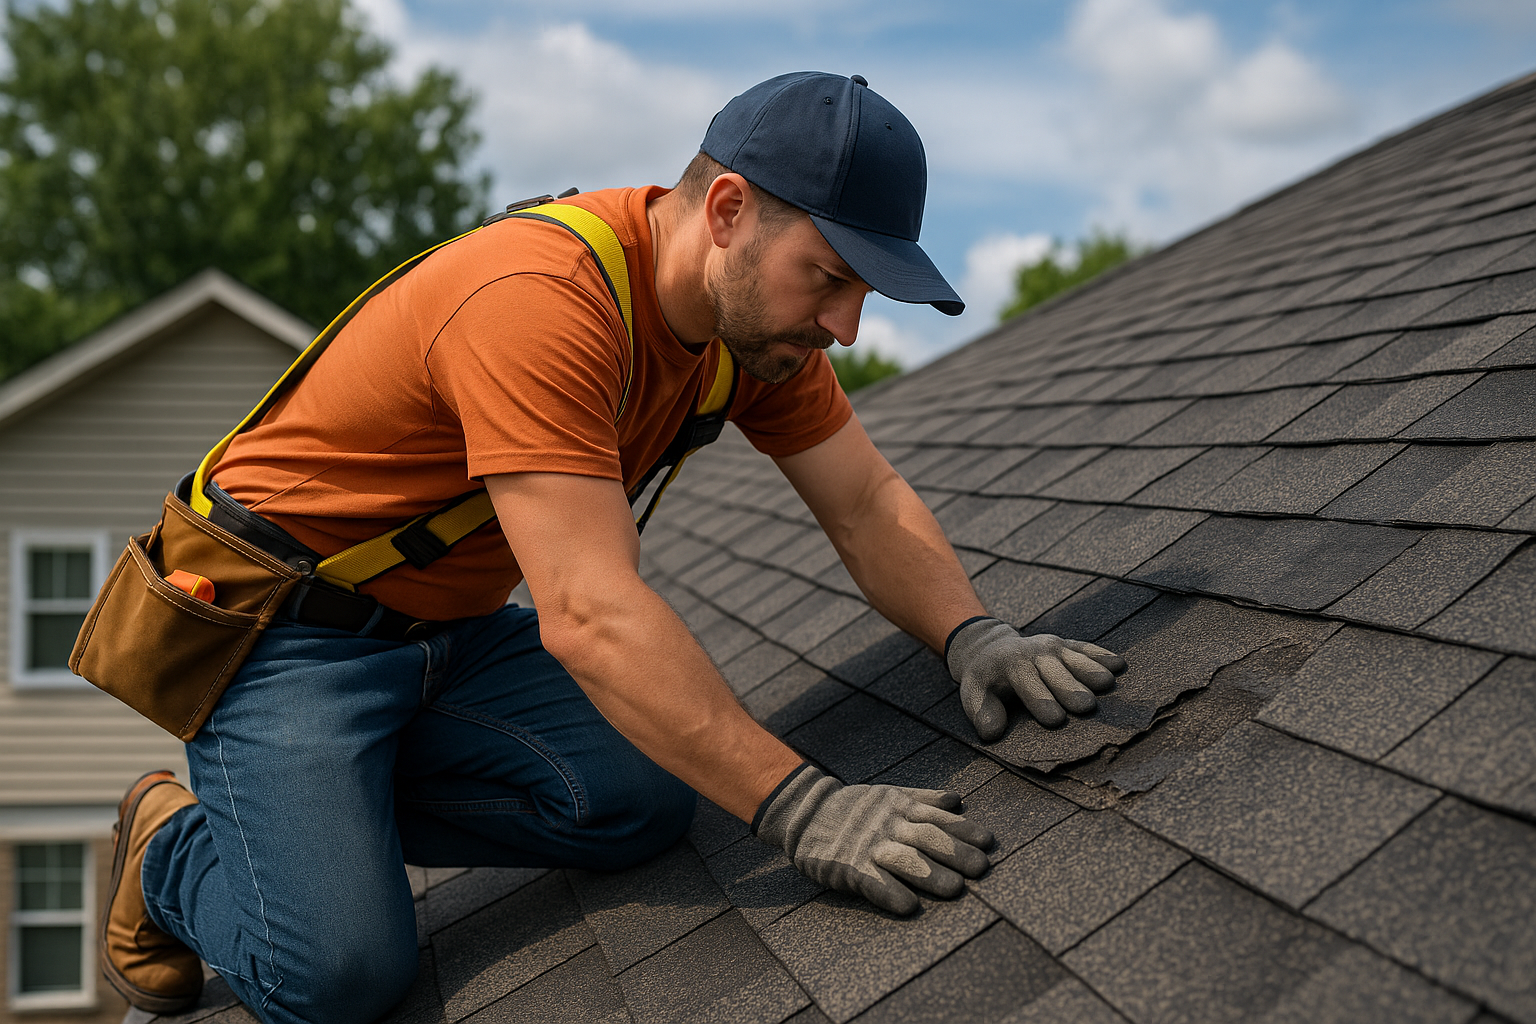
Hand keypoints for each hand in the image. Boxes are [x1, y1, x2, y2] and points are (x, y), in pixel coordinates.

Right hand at [755, 764, 993, 915]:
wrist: (806, 813)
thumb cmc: (854, 809)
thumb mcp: (888, 796)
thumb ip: (922, 799)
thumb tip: (957, 800)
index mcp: (899, 808)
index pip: (937, 818)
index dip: (963, 830)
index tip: (988, 842)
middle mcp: (888, 825)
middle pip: (927, 838)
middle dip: (955, 852)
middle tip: (981, 868)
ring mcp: (869, 846)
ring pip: (903, 860)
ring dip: (930, 874)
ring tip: (955, 889)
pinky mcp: (848, 867)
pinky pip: (871, 882)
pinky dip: (889, 892)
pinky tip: (908, 906)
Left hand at [946, 617, 1127, 740]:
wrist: (993, 649)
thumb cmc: (987, 681)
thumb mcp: (974, 695)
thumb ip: (982, 713)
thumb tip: (992, 732)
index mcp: (1011, 665)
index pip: (1027, 686)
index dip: (1040, 701)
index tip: (1055, 719)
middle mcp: (1035, 653)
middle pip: (1056, 673)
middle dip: (1070, 689)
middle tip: (1086, 707)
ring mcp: (1054, 646)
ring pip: (1075, 659)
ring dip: (1091, 671)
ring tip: (1108, 684)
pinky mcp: (1069, 645)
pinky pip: (1086, 649)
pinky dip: (1102, 656)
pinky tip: (1119, 665)